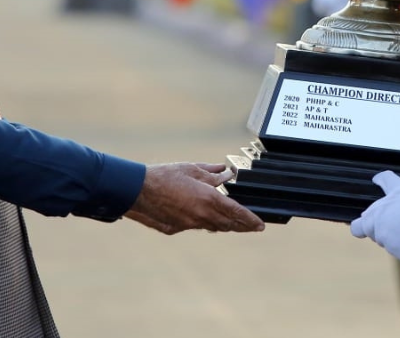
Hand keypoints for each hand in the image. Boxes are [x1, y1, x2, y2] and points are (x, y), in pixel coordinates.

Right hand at [126, 162, 263, 234]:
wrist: (138, 191)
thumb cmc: (165, 176)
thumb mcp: (192, 169)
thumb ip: (211, 173)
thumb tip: (225, 173)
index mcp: (208, 200)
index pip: (237, 213)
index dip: (251, 220)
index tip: (261, 225)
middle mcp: (202, 216)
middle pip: (228, 224)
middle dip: (242, 226)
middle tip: (253, 226)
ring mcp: (189, 224)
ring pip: (214, 227)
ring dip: (226, 225)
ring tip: (235, 223)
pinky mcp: (177, 228)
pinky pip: (197, 226)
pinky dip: (206, 222)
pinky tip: (206, 218)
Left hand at [349, 171, 399, 261]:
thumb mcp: (395, 185)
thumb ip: (383, 180)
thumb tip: (375, 178)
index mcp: (371, 218)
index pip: (357, 229)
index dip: (365, 227)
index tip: (375, 225)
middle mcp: (377, 233)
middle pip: (378, 237)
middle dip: (387, 232)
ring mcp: (389, 245)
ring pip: (392, 246)